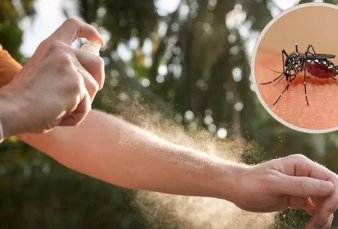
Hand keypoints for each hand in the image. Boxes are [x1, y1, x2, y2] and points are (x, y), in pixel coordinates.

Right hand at [0, 18, 104, 136]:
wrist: (12, 110)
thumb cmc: (26, 97)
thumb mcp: (45, 72)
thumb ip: (66, 65)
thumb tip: (94, 52)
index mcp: (51, 46)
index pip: (74, 26)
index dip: (91, 33)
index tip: (99, 42)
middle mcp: (63, 52)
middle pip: (97, 62)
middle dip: (99, 79)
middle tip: (91, 90)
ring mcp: (71, 67)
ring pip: (93, 89)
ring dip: (81, 104)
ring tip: (58, 107)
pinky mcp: (77, 84)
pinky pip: (86, 106)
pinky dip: (76, 116)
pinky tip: (58, 114)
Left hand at [231, 154, 337, 228]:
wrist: (237, 189)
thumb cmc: (252, 183)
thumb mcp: (274, 184)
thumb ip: (300, 185)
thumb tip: (330, 187)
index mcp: (301, 165)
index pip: (330, 180)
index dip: (332, 198)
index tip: (321, 213)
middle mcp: (304, 173)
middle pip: (330, 191)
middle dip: (327, 209)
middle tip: (315, 225)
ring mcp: (301, 186)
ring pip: (325, 201)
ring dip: (323, 216)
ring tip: (311, 228)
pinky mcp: (297, 197)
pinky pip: (315, 207)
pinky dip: (317, 218)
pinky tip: (310, 226)